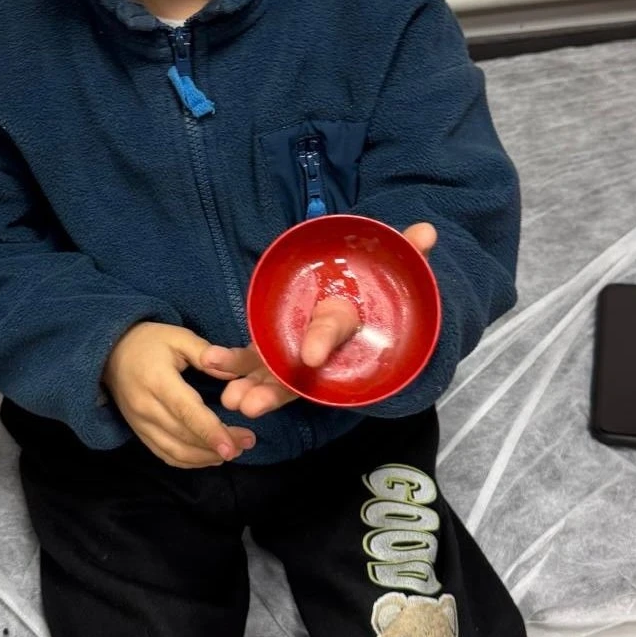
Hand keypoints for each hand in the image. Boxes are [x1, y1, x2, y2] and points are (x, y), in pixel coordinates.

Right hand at [104, 322, 255, 467]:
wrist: (109, 353)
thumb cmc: (147, 341)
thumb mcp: (178, 336)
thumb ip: (206, 354)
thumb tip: (234, 371)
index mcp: (158, 382)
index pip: (187, 413)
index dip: (210, 432)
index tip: (233, 446)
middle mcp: (147, 408)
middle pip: (185, 437)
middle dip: (217, 446)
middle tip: (247, 442)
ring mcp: (140, 424)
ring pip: (175, 452)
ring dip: (206, 458)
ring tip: (233, 451)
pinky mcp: (139, 433)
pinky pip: (165, 455)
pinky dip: (189, 462)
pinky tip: (210, 457)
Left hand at [204, 223, 437, 416]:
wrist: (362, 302)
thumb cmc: (374, 290)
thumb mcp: (391, 268)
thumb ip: (406, 252)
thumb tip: (426, 230)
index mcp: (345, 336)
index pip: (333, 336)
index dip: (322, 341)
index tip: (309, 354)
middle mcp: (320, 355)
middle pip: (296, 379)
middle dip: (271, 393)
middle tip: (248, 406)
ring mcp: (293, 357)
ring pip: (270, 378)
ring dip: (247, 387)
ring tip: (228, 399)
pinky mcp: (271, 350)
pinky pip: (249, 360)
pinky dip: (230, 362)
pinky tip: (209, 362)